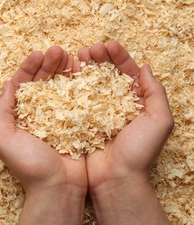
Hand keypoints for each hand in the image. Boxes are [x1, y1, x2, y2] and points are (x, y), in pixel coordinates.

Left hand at [0, 46, 87, 224]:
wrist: (59, 187)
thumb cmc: (29, 165)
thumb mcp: (3, 138)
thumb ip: (1, 111)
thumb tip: (7, 85)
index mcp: (18, 116)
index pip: (22, 85)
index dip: (28, 68)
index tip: (38, 54)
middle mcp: (37, 114)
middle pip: (42, 82)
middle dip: (48, 64)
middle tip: (58, 51)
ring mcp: (57, 118)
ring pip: (60, 87)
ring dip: (63, 70)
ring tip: (71, 56)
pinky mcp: (76, 123)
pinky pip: (77, 99)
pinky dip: (79, 84)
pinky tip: (82, 72)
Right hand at [77, 42, 173, 190]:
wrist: (115, 179)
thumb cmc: (139, 152)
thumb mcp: (159, 121)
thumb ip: (155, 94)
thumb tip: (145, 68)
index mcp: (135, 102)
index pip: (127, 73)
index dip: (119, 57)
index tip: (108, 45)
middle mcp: (115, 105)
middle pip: (107, 75)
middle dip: (99, 59)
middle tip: (89, 50)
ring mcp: (97, 113)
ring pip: (90, 84)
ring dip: (84, 68)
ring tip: (76, 57)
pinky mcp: (81, 122)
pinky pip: (76, 100)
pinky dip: (72, 86)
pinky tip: (66, 76)